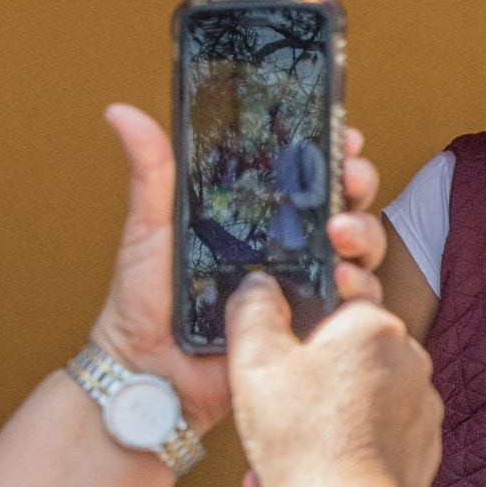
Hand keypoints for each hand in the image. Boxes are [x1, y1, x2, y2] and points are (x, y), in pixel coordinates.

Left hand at [88, 105, 386, 434]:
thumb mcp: (150, 228)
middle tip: (348, 179)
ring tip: (340, 234)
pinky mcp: (311, 331)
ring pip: (360, 252)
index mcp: (255, 220)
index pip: (306, 176)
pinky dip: (361, 290)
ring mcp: (303, 291)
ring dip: (363, 234)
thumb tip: (121, 112)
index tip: (343, 134)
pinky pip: (354, 308)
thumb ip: (152, 172)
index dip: (333, 150)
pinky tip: (345, 282)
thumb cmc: (142, 305)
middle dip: (357, 185)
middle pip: (344, 206)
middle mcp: (287, 251)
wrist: (146, 374)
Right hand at [227, 278, 441, 486]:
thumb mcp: (254, 361)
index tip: (282, 350)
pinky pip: (377, 434)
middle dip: (307, 379)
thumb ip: (252, 308)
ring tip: (287, 451)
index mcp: (373, 325)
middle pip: (346, 354)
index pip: (336, 299)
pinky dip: (347, 447)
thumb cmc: (305, 444)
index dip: (299, 326)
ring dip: (322, 417)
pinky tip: (314, 469)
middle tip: (277, 408)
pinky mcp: (424, 446)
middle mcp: (410, 358)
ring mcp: (422, 404)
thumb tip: (258, 286)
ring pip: (358, 398)